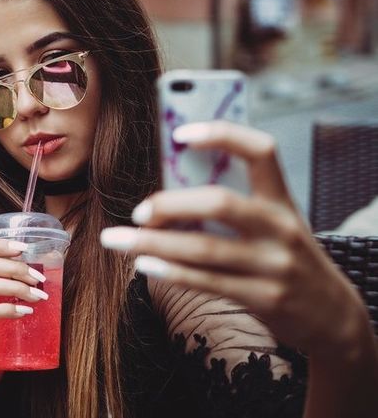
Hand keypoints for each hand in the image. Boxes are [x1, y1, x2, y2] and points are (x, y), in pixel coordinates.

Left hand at [101, 121, 370, 355]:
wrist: (331, 314)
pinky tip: (143, 265)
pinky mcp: (264, 297)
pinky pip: (207, 282)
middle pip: (219, 203)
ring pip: (204, 248)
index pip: (261, 151)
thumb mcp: (272, 223)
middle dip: (169, 205)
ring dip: (152, 244)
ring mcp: (274, 264)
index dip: (221, 135)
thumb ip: (233, 204)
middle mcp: (280, 227)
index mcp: (282, 199)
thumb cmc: (282, 256)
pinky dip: (170, 272)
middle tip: (137, 212)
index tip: (179, 133)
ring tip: (115, 240)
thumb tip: (164, 189)